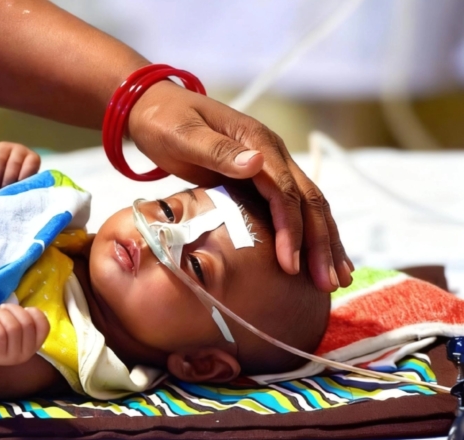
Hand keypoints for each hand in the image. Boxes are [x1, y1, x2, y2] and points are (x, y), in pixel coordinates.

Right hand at [0, 142, 41, 191]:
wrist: (3, 175)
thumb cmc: (17, 185)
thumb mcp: (23, 186)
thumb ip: (22, 188)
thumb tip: (15, 197)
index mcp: (32, 159)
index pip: (30, 165)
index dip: (23, 178)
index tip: (16, 191)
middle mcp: (20, 150)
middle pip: (14, 163)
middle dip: (7, 180)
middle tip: (1, 193)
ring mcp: (4, 147)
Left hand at [0, 304, 49, 365]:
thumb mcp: (16, 328)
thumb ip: (25, 321)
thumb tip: (29, 310)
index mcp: (34, 345)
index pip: (44, 326)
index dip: (34, 312)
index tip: (22, 309)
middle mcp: (26, 354)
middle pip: (27, 323)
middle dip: (14, 308)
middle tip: (2, 308)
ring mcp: (11, 356)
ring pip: (13, 327)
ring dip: (1, 314)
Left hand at [127, 81, 352, 291]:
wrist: (155, 107)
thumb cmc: (165, 121)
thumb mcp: (183, 134)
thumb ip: (216, 150)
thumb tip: (255, 162)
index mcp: (258, 142)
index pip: (286, 193)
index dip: (291, 230)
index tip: (290, 265)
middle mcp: (272, 153)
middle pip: (308, 201)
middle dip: (320, 243)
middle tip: (326, 283)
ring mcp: (269, 164)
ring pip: (308, 205)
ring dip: (324, 241)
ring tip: (335, 278)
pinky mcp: (260, 177)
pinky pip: (292, 206)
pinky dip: (308, 232)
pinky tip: (317, 256)